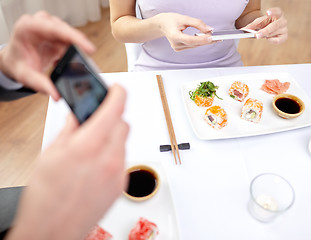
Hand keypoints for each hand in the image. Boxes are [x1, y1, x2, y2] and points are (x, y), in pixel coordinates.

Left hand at [0, 11, 94, 99]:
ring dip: (77, 51)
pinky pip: (73, 42)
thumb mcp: (25, 75)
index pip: (55, 29)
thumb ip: (40, 84)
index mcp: (28, 27)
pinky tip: (70, 62)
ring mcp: (52, 27)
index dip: (74, 38)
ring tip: (76, 65)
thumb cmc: (17, 62)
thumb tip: (57, 94)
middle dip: (79, 47)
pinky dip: (75, 53)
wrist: (15, 59)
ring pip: (72, 37)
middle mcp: (41, 23)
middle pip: (67, 32)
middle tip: (87, 63)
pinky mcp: (60, 34)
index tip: (89, 49)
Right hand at [7, 85, 128, 239]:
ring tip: (91, 148)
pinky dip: (114, 155)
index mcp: (88, 146)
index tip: (117, 89)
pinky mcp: (121, 185)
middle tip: (96, 122)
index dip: (118, 93)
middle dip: (112, 118)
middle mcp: (109, 158)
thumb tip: (79, 117)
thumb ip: (70, 130)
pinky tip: (96, 164)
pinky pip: (123, 159)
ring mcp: (118, 173)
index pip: (115, 109)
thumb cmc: (45, 198)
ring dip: (112, 138)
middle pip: (123, 124)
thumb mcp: (51, 154)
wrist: (52, 231)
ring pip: (124, 142)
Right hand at [157, 13, 214, 50]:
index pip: (190, 40)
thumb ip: (197, 23)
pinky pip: (193, 46)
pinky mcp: (180, 49)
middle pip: (194, 44)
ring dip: (204, 41)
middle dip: (206, 40)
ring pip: (195, 46)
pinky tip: (205, 39)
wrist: (162, 25)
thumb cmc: (170, 20)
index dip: (201, 39)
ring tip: (214, 37)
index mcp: (174, 36)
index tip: (211, 37)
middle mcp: (176, 45)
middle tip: (218, 37)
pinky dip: (199, 42)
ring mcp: (178, 48)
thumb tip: (209, 29)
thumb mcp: (184, 18)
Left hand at [244, 7, 287, 43]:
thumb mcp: (258, 23)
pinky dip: (272, 41)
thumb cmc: (264, 23)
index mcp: (278, 13)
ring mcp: (284, 29)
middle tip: (257, 35)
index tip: (267, 12)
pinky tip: (267, 39)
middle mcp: (282, 21)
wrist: (268, 28)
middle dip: (265, 31)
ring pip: (274, 33)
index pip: (278, 11)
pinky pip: (278, 40)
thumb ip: (252, 25)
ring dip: (266, 35)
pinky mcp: (284, 36)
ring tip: (259, 35)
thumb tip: (243, 30)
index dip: (273, 11)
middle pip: (275, 25)